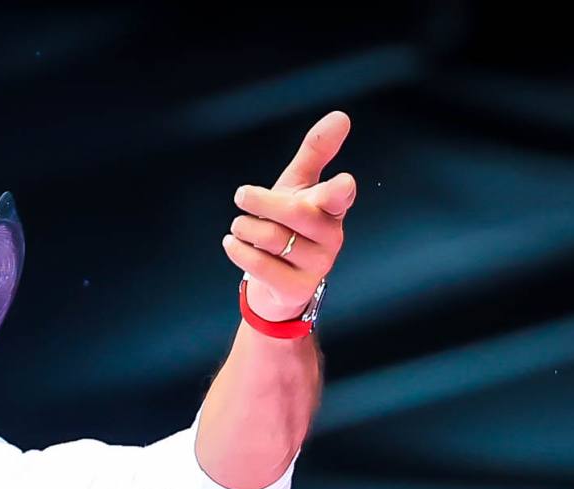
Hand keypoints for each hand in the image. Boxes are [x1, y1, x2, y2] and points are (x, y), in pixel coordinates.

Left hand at [223, 110, 356, 321]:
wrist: (278, 281)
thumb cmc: (289, 225)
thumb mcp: (299, 186)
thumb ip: (316, 152)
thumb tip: (341, 116)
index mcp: (332, 207)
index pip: (340, 196)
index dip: (339, 190)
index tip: (341, 182)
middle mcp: (331, 236)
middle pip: (295, 212)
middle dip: (261, 200)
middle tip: (242, 195)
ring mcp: (317, 265)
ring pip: (272, 237)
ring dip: (245, 227)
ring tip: (240, 227)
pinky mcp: (296, 288)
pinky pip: (261, 265)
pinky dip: (239, 251)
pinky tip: (232, 245)